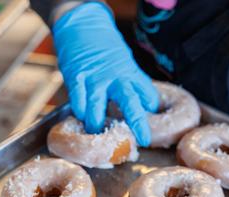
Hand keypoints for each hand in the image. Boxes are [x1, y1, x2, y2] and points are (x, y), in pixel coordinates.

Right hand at [53, 2, 158, 146]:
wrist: (82, 24)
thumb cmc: (107, 50)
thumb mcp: (126, 64)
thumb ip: (134, 85)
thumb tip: (148, 107)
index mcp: (130, 73)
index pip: (148, 94)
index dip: (152, 111)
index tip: (152, 126)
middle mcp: (115, 76)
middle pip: (129, 102)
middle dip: (137, 123)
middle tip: (141, 139)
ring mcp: (94, 77)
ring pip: (97, 108)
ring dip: (97, 124)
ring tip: (97, 132)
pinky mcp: (75, 77)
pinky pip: (77, 101)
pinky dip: (80, 112)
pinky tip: (82, 116)